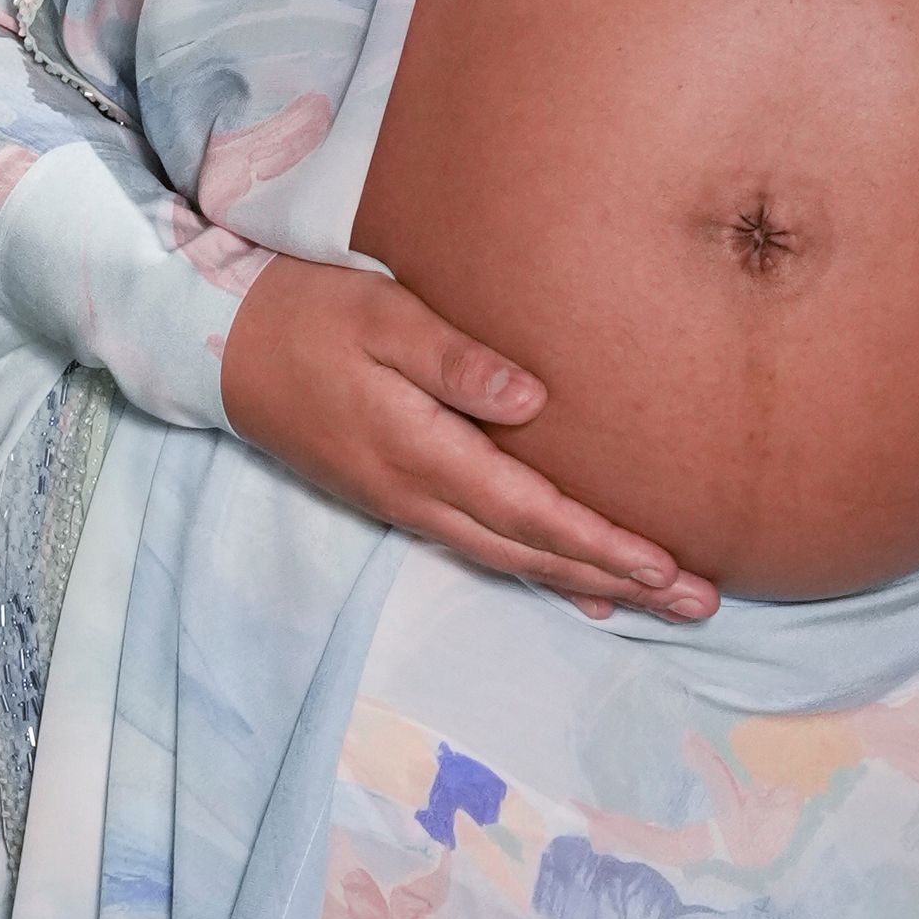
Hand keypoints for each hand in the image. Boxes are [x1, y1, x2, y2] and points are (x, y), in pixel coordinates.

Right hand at [219, 257, 719, 617]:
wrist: (219, 348)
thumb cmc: (305, 314)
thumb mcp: (380, 316)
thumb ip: (455, 359)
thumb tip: (535, 400)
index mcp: (423, 453)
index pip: (531, 512)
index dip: (601, 543)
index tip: (665, 567)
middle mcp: (419, 496)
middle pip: (535, 553)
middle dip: (620, 580)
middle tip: (699, 604)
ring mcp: (407, 504)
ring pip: (513, 559)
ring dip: (588, 583)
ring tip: (661, 604)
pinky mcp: (399, 498)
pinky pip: (485, 548)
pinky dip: (540, 572)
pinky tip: (580, 589)